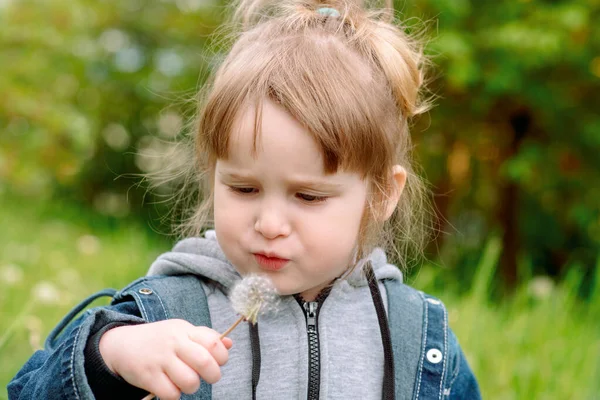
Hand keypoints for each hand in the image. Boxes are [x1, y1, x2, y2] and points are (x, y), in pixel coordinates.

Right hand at [99, 319, 231, 399]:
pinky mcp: (147, 376)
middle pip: (205, 362)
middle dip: (213, 375)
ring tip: (185, 383)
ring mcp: (160, 359)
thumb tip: (229, 344)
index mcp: (185, 330)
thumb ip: (205, 337)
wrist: (121, 344)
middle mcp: (173, 342)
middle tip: (209, 377)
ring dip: (192, 387)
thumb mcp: (181, 331)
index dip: (222, 357)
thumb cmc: (160, 340)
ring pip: (189, 381)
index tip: (217, 362)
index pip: (214, 342)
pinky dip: (174, 395)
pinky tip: (169, 387)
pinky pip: (171, 394)